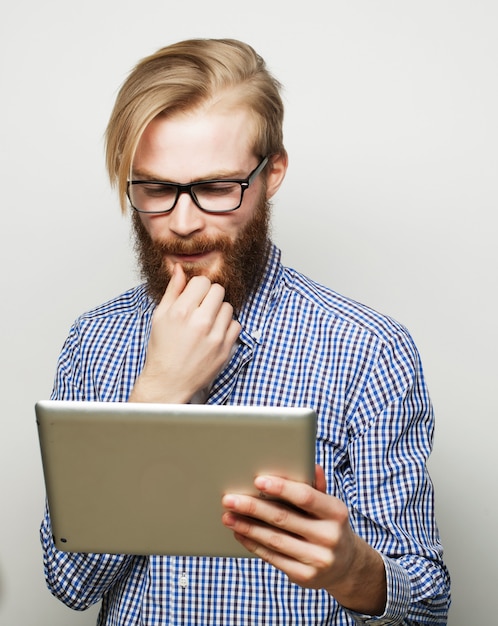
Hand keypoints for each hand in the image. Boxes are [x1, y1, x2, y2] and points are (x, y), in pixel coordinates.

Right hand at [129, 264, 240, 402]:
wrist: (169, 381)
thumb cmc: (162, 349)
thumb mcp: (160, 317)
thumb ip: (173, 291)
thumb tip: (179, 269)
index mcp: (181, 312)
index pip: (202, 281)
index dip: (198, 287)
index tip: (194, 296)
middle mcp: (200, 322)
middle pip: (218, 290)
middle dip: (210, 296)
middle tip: (201, 308)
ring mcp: (215, 336)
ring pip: (228, 307)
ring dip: (219, 312)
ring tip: (206, 323)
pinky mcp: (225, 348)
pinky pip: (236, 325)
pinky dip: (227, 327)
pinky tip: (214, 334)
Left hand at [221, 465, 385, 615]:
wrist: (347, 566)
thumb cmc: (329, 525)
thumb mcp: (329, 505)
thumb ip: (317, 487)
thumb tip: (311, 465)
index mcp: (336, 513)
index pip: (306, 497)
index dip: (281, 488)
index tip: (258, 480)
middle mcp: (329, 537)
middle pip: (283, 518)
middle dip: (253, 507)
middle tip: (229, 499)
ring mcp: (317, 559)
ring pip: (274, 540)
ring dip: (247, 527)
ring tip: (227, 515)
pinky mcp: (305, 577)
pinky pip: (273, 558)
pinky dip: (253, 544)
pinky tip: (239, 532)